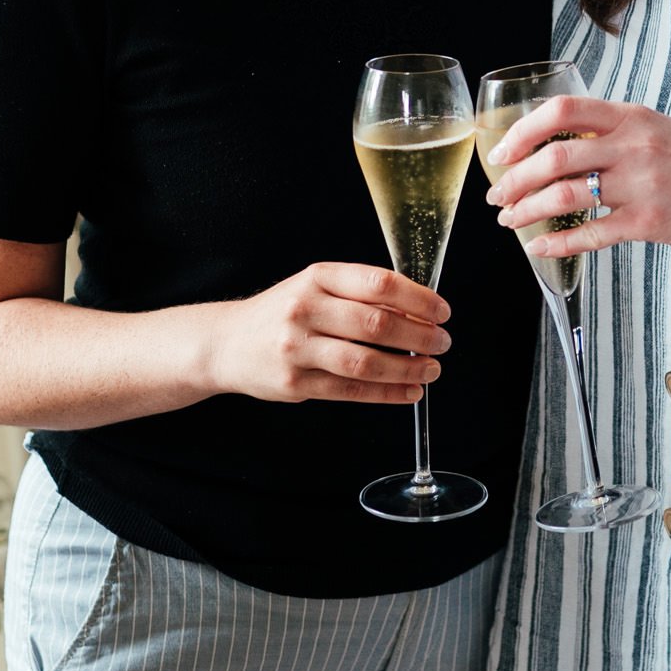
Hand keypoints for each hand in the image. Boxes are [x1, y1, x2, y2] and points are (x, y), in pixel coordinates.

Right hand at [202, 263, 450, 404]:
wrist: (227, 342)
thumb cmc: (282, 313)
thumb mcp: (315, 288)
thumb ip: (359, 294)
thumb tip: (417, 310)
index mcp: (317, 278)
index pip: (378, 283)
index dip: (418, 298)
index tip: (441, 311)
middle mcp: (305, 309)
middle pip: (376, 323)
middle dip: (419, 335)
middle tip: (443, 342)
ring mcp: (298, 348)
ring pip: (365, 361)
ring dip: (407, 368)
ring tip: (431, 370)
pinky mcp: (295, 383)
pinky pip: (350, 390)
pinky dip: (386, 393)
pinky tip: (408, 392)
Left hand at [482, 96, 670, 287]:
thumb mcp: (661, 133)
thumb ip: (615, 134)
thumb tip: (557, 148)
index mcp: (634, 115)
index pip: (563, 110)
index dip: (522, 131)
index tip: (501, 151)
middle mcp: (636, 144)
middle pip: (554, 156)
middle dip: (514, 179)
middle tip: (496, 195)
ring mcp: (644, 184)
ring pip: (565, 196)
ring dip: (527, 210)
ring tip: (510, 221)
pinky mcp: (652, 223)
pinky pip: (591, 234)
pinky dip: (557, 243)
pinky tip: (540, 247)